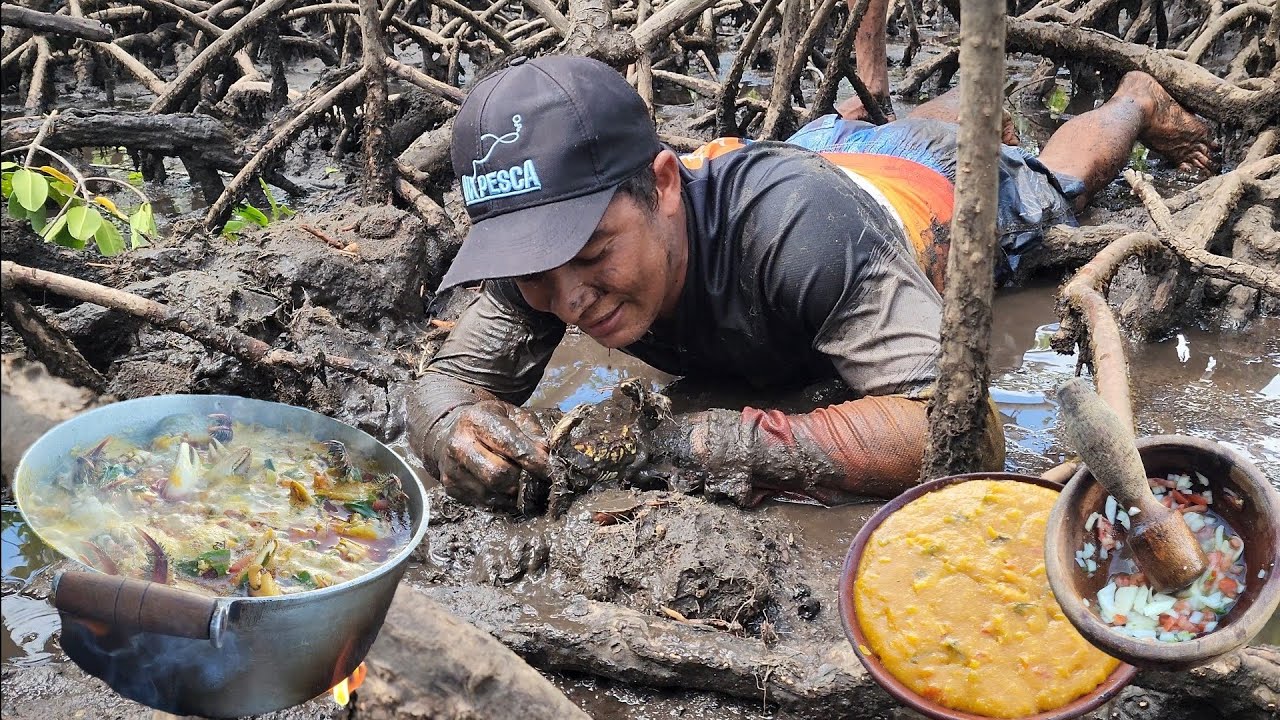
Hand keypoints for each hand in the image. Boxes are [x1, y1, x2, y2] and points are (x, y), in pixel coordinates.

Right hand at [431, 401, 554, 511]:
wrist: (448, 432)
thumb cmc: (489, 422)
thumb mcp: (512, 415)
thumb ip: (532, 432)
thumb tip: (548, 456)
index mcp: (477, 420)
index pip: (510, 444)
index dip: (535, 460)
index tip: (551, 469)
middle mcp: (459, 445)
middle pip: (498, 474)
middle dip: (524, 479)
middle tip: (539, 480)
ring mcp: (452, 469)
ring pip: (493, 493)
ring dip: (515, 493)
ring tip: (526, 486)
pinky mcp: (451, 489)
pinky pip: (485, 503)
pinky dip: (503, 500)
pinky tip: (510, 491)